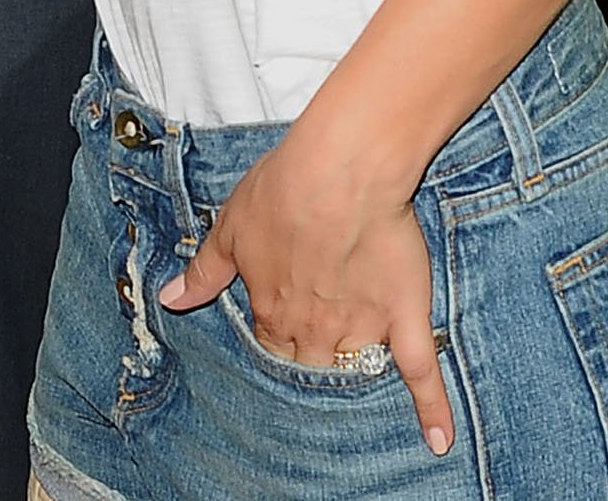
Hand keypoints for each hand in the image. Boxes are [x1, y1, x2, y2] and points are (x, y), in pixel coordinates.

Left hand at [157, 115, 454, 454]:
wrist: (340, 166)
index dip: (274, 335)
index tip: (280, 324)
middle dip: (309, 357)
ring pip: (354, 370)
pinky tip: (439, 439)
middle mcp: (316, 331)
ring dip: (351, 373)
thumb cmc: (283, 188)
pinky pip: (420, 372)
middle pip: (311, 364)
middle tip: (315, 337)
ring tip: (353, 368)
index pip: (271, 346)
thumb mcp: (230, 226)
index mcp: (274, 311)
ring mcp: (362, 329)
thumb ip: (203, 271)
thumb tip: (168, 300)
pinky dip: (432, 409)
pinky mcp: (404, 318)